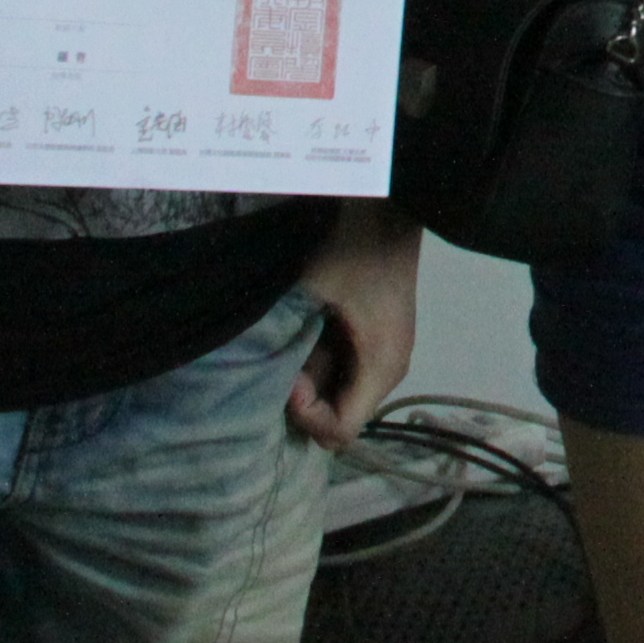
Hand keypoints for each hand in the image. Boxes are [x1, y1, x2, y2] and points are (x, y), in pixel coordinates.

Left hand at [286, 204, 421, 447]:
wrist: (387, 211)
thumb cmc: (353, 252)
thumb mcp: (312, 295)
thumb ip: (286, 341)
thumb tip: (255, 379)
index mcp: (382, 367)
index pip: (339, 432)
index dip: (305, 414)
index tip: (287, 376)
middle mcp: (389, 371)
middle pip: (340, 416)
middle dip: (304, 398)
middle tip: (283, 358)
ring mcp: (385, 356)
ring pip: (339, 394)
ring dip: (310, 378)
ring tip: (290, 344)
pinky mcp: (377, 341)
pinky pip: (344, 372)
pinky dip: (319, 363)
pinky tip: (304, 335)